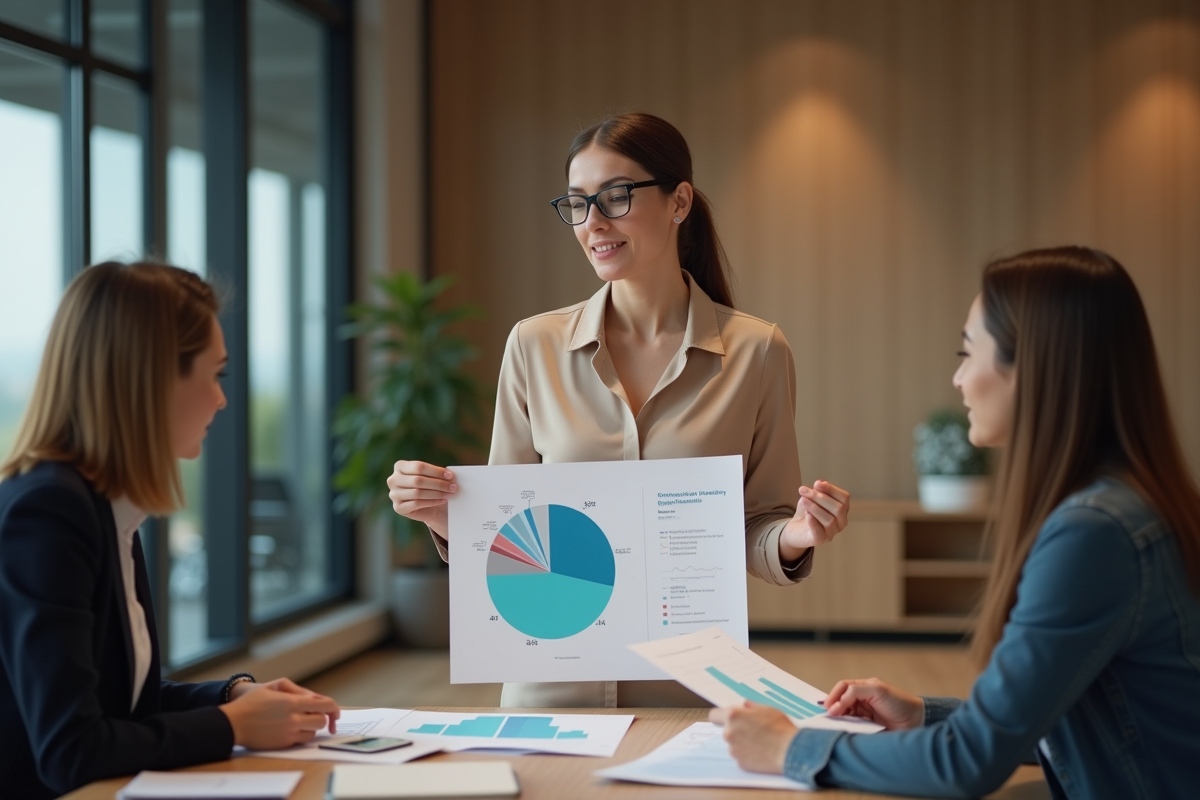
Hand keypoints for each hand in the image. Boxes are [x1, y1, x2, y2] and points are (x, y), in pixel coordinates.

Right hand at [220, 680, 340, 749]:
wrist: (233, 723)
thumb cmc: (252, 702)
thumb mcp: (274, 686)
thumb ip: (297, 690)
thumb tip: (314, 698)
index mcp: (292, 702)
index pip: (325, 705)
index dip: (334, 709)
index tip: (336, 713)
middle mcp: (293, 719)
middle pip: (321, 721)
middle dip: (322, 718)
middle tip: (316, 716)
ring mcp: (288, 733)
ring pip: (313, 733)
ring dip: (311, 727)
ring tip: (301, 721)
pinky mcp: (282, 744)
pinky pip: (301, 741)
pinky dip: (302, 736)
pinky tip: (293, 729)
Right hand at [386, 460, 456, 537]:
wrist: (427, 507)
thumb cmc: (430, 487)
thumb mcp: (433, 477)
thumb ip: (438, 473)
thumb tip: (451, 475)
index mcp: (400, 466)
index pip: (418, 466)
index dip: (436, 471)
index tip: (450, 476)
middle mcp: (393, 479)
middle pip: (418, 480)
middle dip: (438, 483)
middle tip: (453, 487)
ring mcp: (393, 494)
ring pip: (418, 492)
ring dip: (437, 493)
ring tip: (449, 494)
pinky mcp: (398, 507)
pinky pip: (416, 503)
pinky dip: (432, 502)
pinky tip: (442, 500)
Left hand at [708, 702, 796, 773]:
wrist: (791, 751)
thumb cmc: (780, 728)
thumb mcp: (767, 709)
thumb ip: (751, 706)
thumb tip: (744, 706)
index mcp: (733, 716)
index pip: (714, 715)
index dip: (721, 716)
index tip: (728, 719)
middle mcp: (729, 733)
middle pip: (727, 730)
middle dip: (737, 730)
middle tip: (754, 731)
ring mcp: (733, 750)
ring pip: (734, 744)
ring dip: (742, 743)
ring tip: (761, 742)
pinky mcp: (740, 763)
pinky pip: (741, 756)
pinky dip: (748, 754)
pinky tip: (761, 752)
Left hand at [779, 479, 849, 558]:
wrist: (795, 529)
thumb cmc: (807, 512)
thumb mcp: (811, 498)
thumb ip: (817, 491)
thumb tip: (820, 482)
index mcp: (842, 509)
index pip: (844, 498)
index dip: (832, 489)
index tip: (817, 483)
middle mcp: (841, 522)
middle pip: (838, 508)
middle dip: (820, 497)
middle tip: (803, 490)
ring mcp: (832, 532)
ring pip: (830, 520)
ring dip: (815, 507)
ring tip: (803, 500)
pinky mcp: (820, 540)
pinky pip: (820, 532)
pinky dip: (813, 522)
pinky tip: (807, 515)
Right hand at [823, 677, 923, 729]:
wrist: (917, 722)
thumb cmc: (900, 702)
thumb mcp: (876, 690)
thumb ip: (855, 692)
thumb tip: (836, 704)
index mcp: (864, 687)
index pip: (843, 687)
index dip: (833, 696)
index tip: (828, 707)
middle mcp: (862, 699)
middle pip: (841, 701)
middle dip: (833, 707)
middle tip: (828, 716)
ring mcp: (865, 714)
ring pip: (845, 714)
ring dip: (839, 718)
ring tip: (835, 723)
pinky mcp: (868, 727)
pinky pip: (853, 726)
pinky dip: (847, 727)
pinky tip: (845, 729)